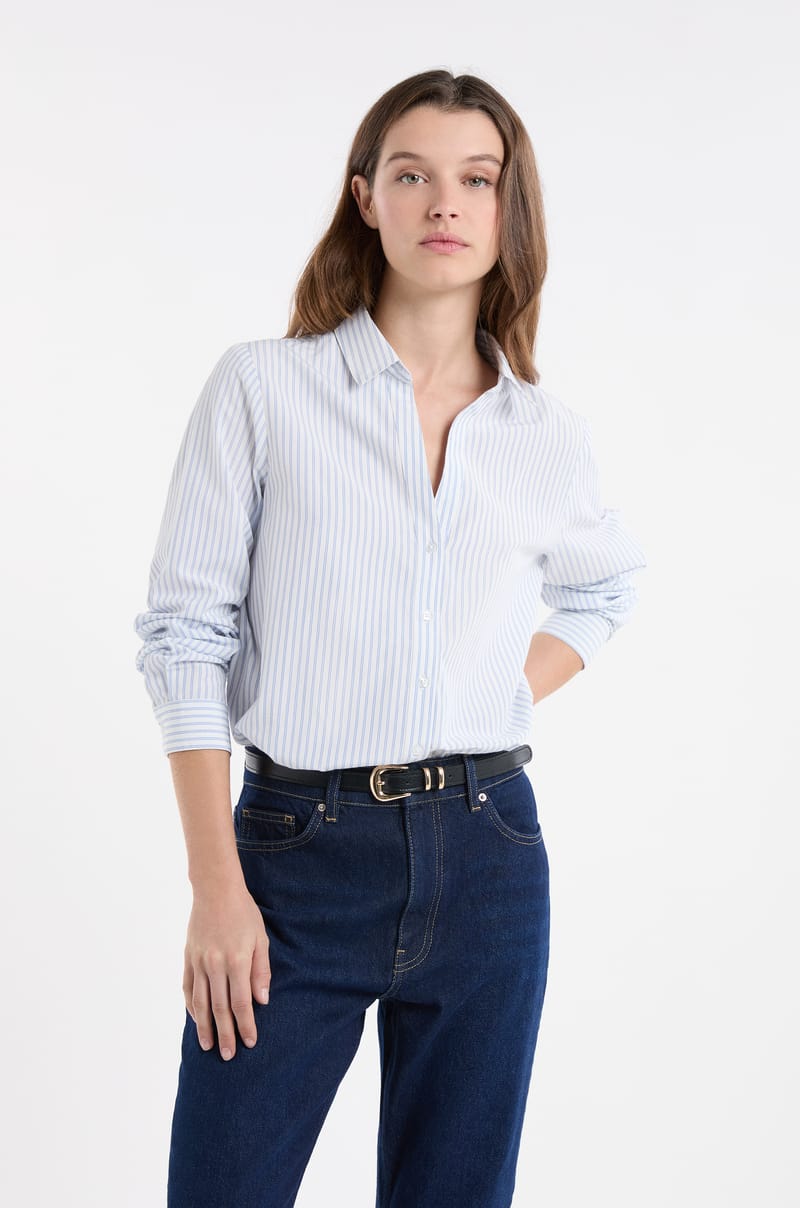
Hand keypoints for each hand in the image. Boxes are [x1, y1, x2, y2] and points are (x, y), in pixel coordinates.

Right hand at [183, 884, 270, 1059]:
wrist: (215, 891)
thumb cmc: (243, 913)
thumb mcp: (260, 939)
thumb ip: (260, 971)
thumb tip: (262, 1001)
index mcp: (236, 961)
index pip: (241, 1003)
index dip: (246, 1025)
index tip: (250, 1042)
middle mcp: (215, 965)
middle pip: (219, 1008)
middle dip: (225, 1034)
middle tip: (229, 1056)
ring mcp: (198, 962)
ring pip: (200, 1002)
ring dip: (204, 1027)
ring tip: (208, 1046)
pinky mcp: (188, 958)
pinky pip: (188, 988)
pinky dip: (191, 1006)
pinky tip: (196, 1019)